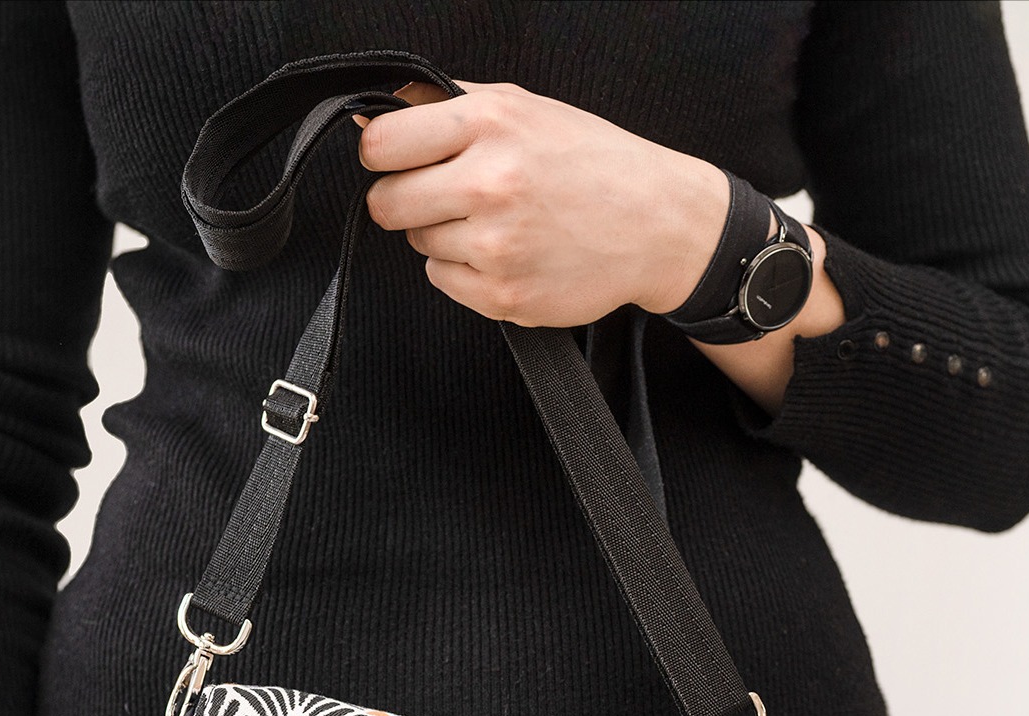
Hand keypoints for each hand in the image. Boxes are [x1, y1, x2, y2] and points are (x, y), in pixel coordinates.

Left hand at [354, 79, 731, 326]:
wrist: (658, 224)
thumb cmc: (592, 163)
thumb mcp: (523, 109)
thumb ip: (445, 108)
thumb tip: (370, 116)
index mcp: (490, 124)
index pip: (383, 145)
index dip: (382, 155)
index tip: (394, 161)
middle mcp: (490, 182)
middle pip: (388, 203)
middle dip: (406, 200)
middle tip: (445, 197)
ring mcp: (496, 245)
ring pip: (419, 243)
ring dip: (444, 235)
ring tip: (498, 222)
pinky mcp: (503, 295)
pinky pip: (444, 281)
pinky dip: (465, 270)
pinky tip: (507, 253)